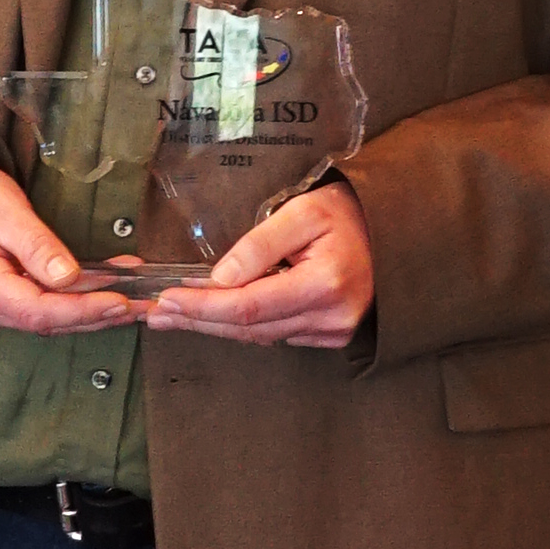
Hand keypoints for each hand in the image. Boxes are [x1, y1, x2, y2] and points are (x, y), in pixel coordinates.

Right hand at [0, 146, 141, 334]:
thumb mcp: (4, 209)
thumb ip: (36, 245)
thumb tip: (71, 279)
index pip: (36, 311)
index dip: (82, 311)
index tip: (121, 302)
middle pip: (45, 322)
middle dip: (96, 316)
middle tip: (143, 307)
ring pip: (45, 320)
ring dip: (90, 312)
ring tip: (134, 302)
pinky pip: (40, 310)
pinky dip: (74, 304)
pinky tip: (105, 293)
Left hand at [147, 181, 372, 347]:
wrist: (395, 231)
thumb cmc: (349, 214)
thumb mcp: (303, 211)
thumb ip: (260, 244)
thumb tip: (220, 278)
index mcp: (323, 285)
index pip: (248, 306)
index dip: (203, 307)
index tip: (167, 300)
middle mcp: (329, 318)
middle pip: (248, 329)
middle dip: (198, 320)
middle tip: (154, 313)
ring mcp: (332, 332)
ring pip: (259, 337)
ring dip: (214, 326)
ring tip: (173, 315)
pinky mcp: (331, 337)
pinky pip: (277, 336)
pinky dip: (245, 326)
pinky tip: (216, 315)